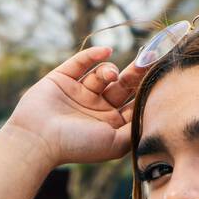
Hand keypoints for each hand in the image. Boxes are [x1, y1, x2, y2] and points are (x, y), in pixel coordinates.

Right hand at [3, 45, 146, 167]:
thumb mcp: (116, 144)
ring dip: (110, 70)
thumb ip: (136, 129)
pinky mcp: (62, 79)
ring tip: (110, 75)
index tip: (160, 73)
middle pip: (122, 85)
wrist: (38, 140)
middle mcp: (96, 108)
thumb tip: (156, 111)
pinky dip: (93, 55)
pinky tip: (106, 52)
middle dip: (135, 73)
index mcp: (109, 124)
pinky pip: (80, 62)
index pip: (133, 102)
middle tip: (148, 59)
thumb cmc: (77, 145)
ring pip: (102, 73)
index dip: (146, 88)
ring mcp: (78, 93)